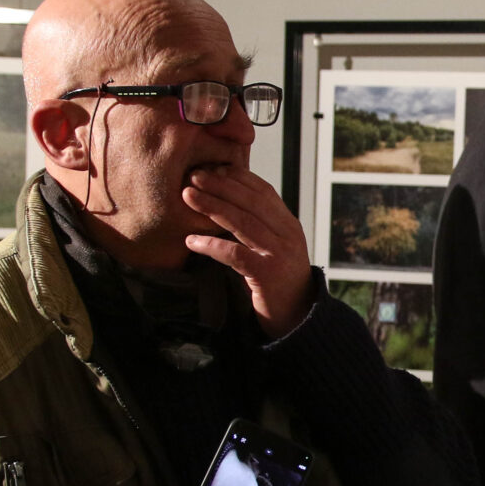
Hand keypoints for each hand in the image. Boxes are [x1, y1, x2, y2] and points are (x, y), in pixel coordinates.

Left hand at [182, 167, 312, 335]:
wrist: (297, 317)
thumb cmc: (278, 281)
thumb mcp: (273, 247)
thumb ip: (258, 226)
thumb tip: (226, 200)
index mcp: (289, 225)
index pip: (264, 192)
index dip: (238, 177)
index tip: (213, 168)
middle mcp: (288, 235)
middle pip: (252, 202)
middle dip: (220, 186)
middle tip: (193, 176)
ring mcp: (280, 254)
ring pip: (243, 223)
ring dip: (212, 207)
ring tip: (187, 196)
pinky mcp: (267, 275)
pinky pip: (235, 255)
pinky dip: (211, 245)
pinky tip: (191, 241)